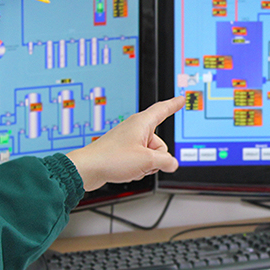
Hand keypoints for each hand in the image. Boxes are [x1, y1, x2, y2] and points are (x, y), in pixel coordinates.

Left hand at [65, 96, 185, 191]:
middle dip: (157, 158)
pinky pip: (140, 161)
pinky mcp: (123, 152)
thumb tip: (172, 163)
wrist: (88, 169)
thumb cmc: (112, 158)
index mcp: (142, 123)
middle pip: (160, 144)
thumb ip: (166, 161)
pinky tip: (127, 171)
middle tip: (144, 162)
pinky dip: (138, 168)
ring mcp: (129, 141)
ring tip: (132, 166)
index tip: (181, 99)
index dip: (174, 105)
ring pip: (151, 155)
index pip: (163, 110)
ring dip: (147, 165)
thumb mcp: (147, 161)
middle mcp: (135, 130)